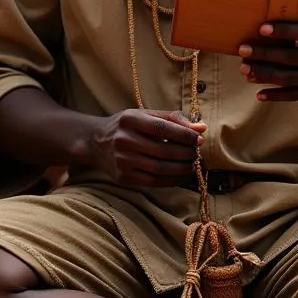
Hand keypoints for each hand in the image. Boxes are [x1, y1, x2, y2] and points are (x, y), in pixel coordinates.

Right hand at [89, 109, 205, 187]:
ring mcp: (122, 161)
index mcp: (130, 119)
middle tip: (197, 153)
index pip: (162, 128)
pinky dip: (172, 180)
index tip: (199, 138)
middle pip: (163, 151)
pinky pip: (154, 182)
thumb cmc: (127, 126)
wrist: (96, 142)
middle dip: (186, 154)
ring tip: (193, 164)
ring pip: (160, 169)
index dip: (184, 135)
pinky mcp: (123, 178)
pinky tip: (182, 175)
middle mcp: (123, 140)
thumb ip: (173, 119)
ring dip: (182, 169)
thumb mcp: (145, 115)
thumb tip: (201, 128)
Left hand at [238, 21, 297, 101]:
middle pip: (292, 58)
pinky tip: (258, 93)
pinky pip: (294, 95)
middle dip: (265, 54)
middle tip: (243, 49)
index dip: (283, 31)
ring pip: (289, 78)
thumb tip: (280, 15)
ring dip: (264, 74)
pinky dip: (276, 95)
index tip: (262, 28)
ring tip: (245, 69)